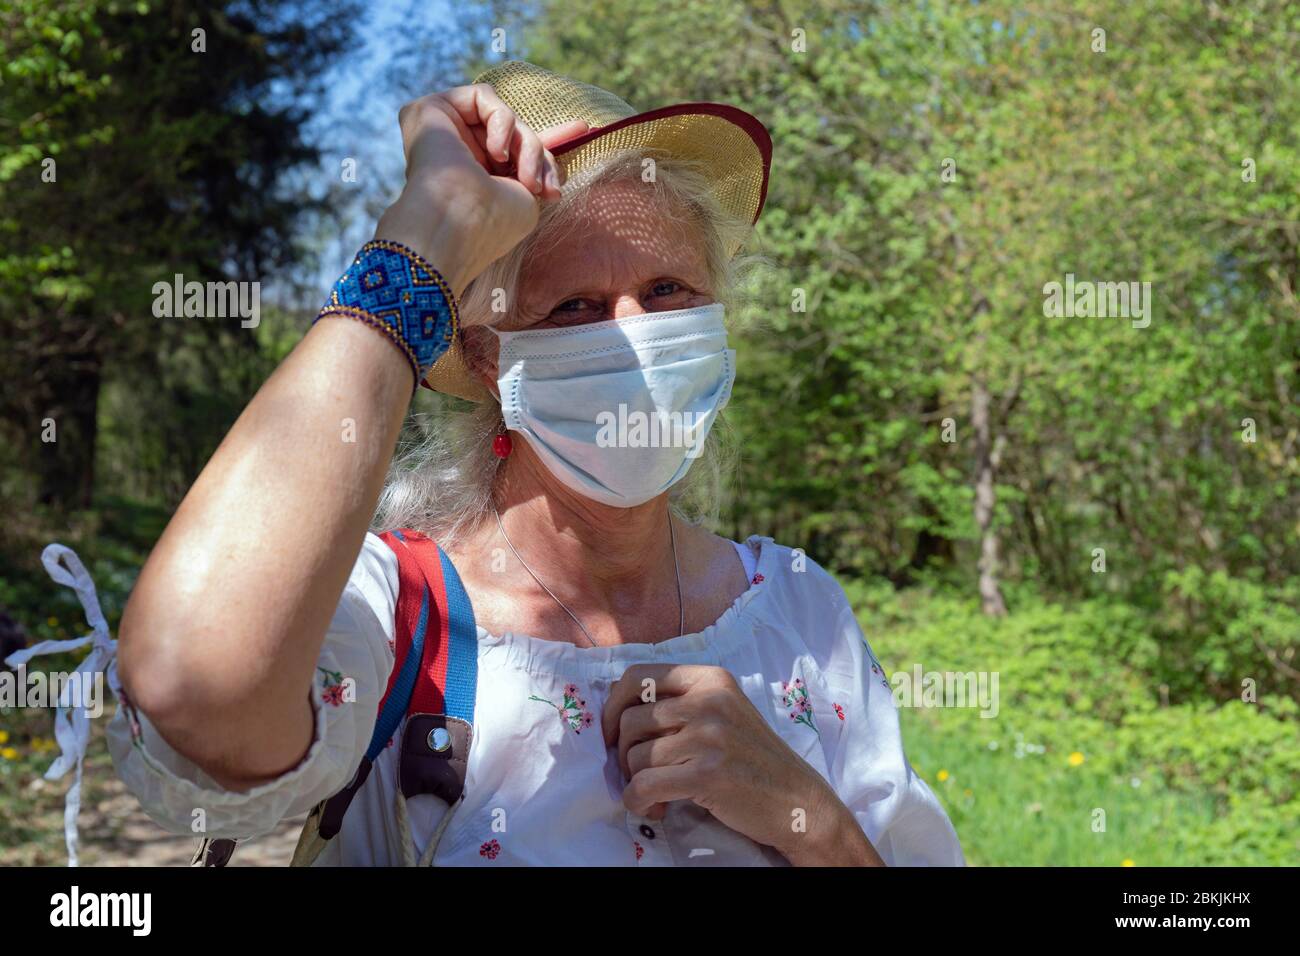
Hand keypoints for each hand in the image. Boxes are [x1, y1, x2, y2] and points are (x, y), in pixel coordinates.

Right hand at [375, 84, 589, 303]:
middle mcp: (458, 154)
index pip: (517, 149)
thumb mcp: (527, 196)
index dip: (552, 138)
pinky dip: (502, 122)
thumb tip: (552, 142)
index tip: (584, 128)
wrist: (458, 224)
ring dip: (526, 144)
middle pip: (515, 132)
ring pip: (504, 116)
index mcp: (477, 178)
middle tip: (544, 189)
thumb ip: (536, 166)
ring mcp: (442, 132)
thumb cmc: (492, 223)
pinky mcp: (429, 110)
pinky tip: (495, 153)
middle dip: (539, 154)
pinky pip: (483, 96)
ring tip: (523, 179)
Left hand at [602, 664, 884, 865]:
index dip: (613, 706)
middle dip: (623, 752)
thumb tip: (616, 704)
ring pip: (635, 756)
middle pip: (631, 719)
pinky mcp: (707, 773)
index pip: (638, 677)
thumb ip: (681, 703)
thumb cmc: (753, 759)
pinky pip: (644, 785)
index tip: (612, 733)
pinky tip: (655, 809)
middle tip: (638, 772)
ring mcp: (710, 736)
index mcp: (711, 679)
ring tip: (656, 795)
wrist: (798, 800)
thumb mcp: (723, 713)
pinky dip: (639, 802)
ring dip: (635, 782)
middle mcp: (710, 700)